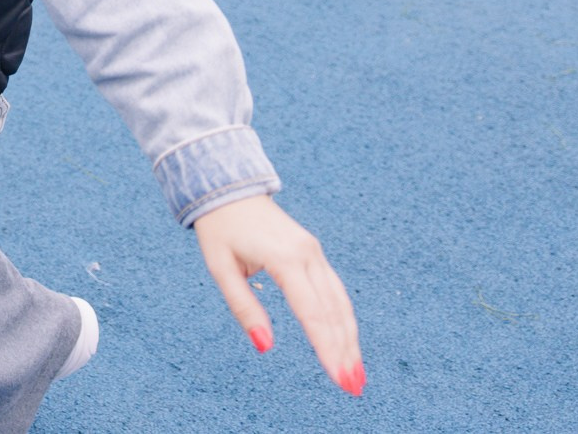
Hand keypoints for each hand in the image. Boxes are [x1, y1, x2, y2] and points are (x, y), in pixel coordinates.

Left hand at [192, 194, 361, 394]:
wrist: (229, 189)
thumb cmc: (220, 229)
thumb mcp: (221, 268)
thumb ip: (244, 307)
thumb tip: (265, 346)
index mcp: (285, 258)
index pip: (312, 312)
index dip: (326, 347)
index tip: (338, 377)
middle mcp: (308, 254)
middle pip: (333, 311)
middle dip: (345, 350)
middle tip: (354, 387)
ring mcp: (314, 252)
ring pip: (340, 302)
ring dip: (350, 338)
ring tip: (356, 373)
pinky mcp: (314, 253)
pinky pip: (334, 290)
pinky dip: (343, 319)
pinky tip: (347, 341)